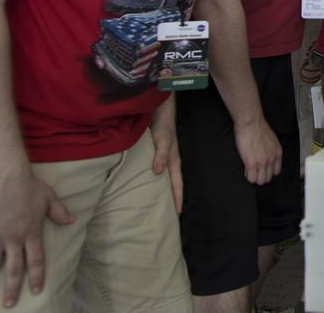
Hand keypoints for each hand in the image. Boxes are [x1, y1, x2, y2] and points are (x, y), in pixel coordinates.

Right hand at [0, 167, 75, 306]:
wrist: (7, 176)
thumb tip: (72, 220)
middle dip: (12, 288)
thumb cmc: (30, 186)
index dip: (37, 276)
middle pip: (13, 268)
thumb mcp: (50, 198)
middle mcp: (14, 239)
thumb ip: (59, 212)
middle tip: (9, 304)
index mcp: (32, 233)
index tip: (36, 290)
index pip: (36, 260)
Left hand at [149, 97, 183, 211]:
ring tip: (157, 204)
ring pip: (163, 178)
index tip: (177, 215)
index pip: (177, 184)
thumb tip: (158, 173)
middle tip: (168, 215)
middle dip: (172, 198)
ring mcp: (161, 157)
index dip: (178, 198)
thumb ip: (161, 154)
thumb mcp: (163, 138)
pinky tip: (146, 184)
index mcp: (173, 160)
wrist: (158, 107)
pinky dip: (153, 180)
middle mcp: (168, 161)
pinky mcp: (153, 152)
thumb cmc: (163, 122)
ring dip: (162, 190)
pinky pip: (155, 170)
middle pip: (172, 183)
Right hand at [234, 117, 282, 185]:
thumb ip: (271, 150)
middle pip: (268, 178)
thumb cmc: (259, 128)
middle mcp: (272, 159)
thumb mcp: (272, 140)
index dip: (268, 172)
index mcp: (278, 153)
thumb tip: (266, 156)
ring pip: (260, 181)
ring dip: (254, 177)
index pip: (276, 172)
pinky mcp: (251, 163)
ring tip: (250, 171)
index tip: (263, 170)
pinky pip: (251, 178)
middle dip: (261, 176)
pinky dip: (248, 176)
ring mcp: (262, 163)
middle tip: (255, 171)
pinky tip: (246, 169)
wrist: (251, 123)